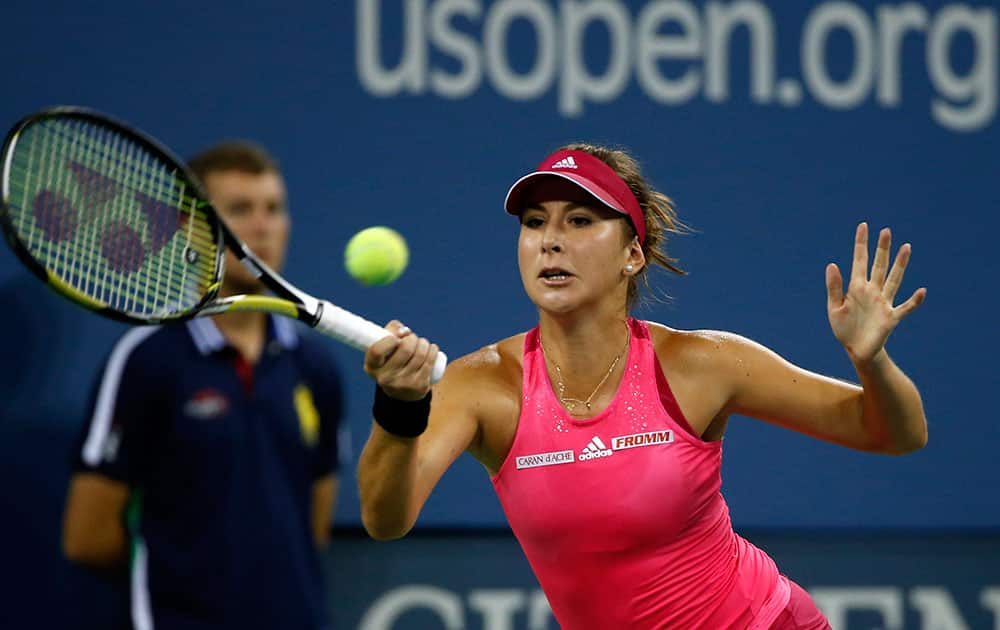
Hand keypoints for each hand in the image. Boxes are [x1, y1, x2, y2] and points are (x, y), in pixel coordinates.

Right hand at [364, 320, 438, 400]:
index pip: (377, 351)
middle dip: (412, 338)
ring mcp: (403, 383)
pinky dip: (433, 350)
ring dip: (424, 343)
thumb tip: (404, 330)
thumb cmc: (391, 363)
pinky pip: (429, 362)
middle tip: (412, 339)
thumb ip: (389, 332)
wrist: (402, 393)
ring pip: (420, 354)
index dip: (389, 340)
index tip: (396, 338)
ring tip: (422, 343)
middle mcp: (386, 378)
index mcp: (372, 367)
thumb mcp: (384, 351)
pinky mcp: (419, 386)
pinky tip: (432, 347)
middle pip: (405, 349)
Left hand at [826, 223, 926, 364]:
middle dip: (882, 249)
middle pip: (879, 266)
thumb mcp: (834, 308)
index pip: (859, 261)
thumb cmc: (844, 329)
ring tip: (906, 247)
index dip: (861, 244)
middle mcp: (872, 292)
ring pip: (894, 280)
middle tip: (886, 231)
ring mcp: (883, 303)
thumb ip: (834, 287)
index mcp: (856, 288)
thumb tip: (832, 264)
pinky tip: (921, 291)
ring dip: (900, 265)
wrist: (856, 350)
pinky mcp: (891, 318)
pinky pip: (905, 307)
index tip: (863, 226)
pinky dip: (913, 301)